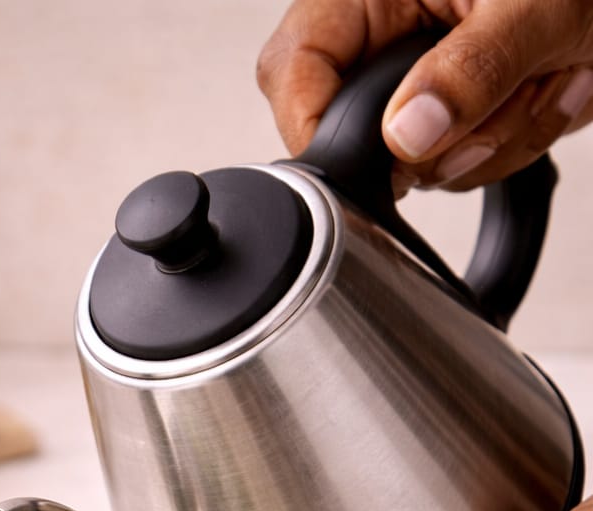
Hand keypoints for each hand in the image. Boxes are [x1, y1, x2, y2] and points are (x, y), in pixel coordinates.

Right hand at [257, 1, 592, 190]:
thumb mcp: (535, 5)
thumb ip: (470, 69)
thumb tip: (407, 134)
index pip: (293, 69)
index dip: (316, 125)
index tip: (374, 158)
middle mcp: (389, 36)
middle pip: (356, 133)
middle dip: (439, 139)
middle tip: (501, 99)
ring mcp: (421, 82)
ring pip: (419, 165)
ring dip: (494, 138)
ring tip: (540, 76)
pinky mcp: (455, 114)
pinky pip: (461, 170)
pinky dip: (513, 144)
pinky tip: (539, 90)